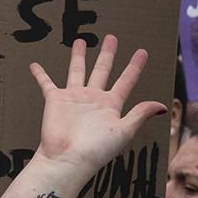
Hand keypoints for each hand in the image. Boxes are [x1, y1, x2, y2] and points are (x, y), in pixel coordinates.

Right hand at [29, 35, 165, 176]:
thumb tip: (162, 106)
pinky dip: (40, 75)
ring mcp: (74, 98)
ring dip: (78, 57)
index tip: (142, 52)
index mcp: (111, 105)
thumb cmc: (97, 150)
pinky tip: (34, 65)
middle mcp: (93, 99)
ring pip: (77, 71)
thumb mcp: (123, 130)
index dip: (134, 67)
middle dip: (107, 54)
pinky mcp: (55, 100)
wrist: (68, 160)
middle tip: (111, 37)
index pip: (126, 81)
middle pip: (102, 70)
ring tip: (80, 41)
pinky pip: (47, 84)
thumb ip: (139, 115)